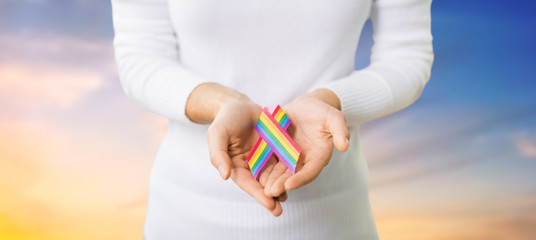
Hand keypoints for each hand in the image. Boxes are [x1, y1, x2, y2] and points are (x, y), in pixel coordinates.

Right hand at [186, 83, 283, 215]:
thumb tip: (224, 176)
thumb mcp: (217, 134)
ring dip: (279, 188)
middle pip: (260, 183)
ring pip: (272, 175)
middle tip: (278, 210)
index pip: (246, 183)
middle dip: (269, 197)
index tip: (268, 204)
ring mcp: (262, 157)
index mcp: (235, 164)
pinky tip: (295, 178)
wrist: (239, 104)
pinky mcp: (273, 148)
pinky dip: (287, 171)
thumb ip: (218, 155)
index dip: (257, 194)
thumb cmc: (225, 119)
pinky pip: (281, 161)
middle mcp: (249, 164)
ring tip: (286, 200)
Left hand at [263, 89, 349, 196]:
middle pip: (293, 176)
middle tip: (270, 192)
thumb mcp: (334, 117)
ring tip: (262, 188)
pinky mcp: (279, 151)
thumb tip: (345, 146)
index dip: (300, 179)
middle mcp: (304, 161)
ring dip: (271, 181)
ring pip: (280, 172)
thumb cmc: (323, 111)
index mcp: (319, 156)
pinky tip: (253, 174)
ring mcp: (291, 157)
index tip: (289, 186)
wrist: (307, 106)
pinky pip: (270, 161)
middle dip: (282, 184)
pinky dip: (263, 169)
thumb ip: (340, 130)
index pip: (310, 171)